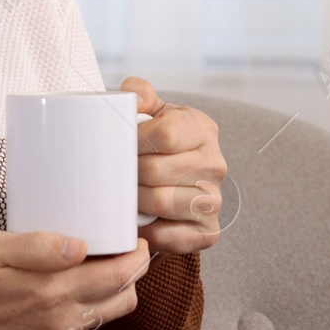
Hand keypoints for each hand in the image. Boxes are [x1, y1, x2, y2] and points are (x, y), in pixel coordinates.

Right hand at [0, 231, 151, 329]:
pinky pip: (84, 328)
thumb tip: (82, 246)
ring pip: (107, 315)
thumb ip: (39, 246)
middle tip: (121, 248)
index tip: (134, 238)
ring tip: (97, 265)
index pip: (119, 277)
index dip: (136, 256)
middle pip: (123, 298)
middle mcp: (60, 321)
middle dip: (132, 272)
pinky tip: (70, 286)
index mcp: (51, 291)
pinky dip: (89, 306)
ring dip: (113, 291)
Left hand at [121, 76, 226, 255]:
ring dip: (133, 202)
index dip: (133, 142)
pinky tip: (138, 221)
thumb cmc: (153, 142)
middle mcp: (215, 164)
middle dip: (126, 174)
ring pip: (159, 203)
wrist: (167, 179)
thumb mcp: (148, 110)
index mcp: (202, 129)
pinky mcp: (207, 231)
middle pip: (155, 172)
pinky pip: (171, 236)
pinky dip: (147, 232)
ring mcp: (214, 200)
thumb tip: (134, 101)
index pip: (164, 135)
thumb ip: (139, 93)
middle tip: (114, 174)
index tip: (120, 145)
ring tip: (124, 195)